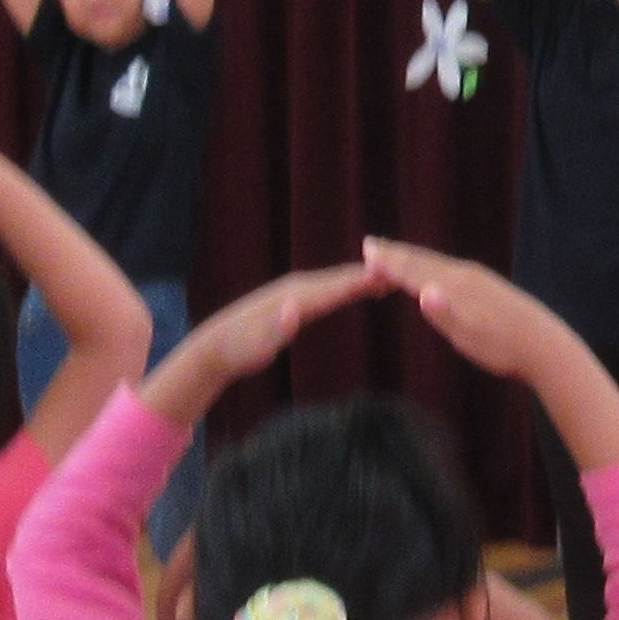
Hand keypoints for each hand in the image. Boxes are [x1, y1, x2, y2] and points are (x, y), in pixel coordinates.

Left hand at [179, 261, 387, 389]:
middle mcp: (296, 287)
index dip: (362, 280)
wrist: (214, 347)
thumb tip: (295, 310)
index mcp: (293, 297)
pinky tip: (358, 289)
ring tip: (390, 276)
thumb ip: (277, 329)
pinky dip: (346, 287)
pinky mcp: (293, 301)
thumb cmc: (239, 350)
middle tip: (404, 269)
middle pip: (339, 278)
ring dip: (361, 278)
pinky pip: (327, 290)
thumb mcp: (256, 345)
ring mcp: (294, 292)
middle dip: (370, 274)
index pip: (334, 286)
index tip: (391, 275)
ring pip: (334, 281)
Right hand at [362, 243, 569, 378]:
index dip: (389, 262)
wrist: (545, 347)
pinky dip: (432, 269)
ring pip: (437, 264)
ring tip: (397, 255)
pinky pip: (451, 271)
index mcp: (456, 285)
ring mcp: (480, 280)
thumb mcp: (470, 336)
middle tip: (371, 245)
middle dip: (396, 254)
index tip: (366, 250)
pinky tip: (435, 277)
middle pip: (423, 261)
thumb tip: (422, 291)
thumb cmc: (503, 347)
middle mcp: (466, 275)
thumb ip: (444, 313)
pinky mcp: (490, 288)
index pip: (414, 270)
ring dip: (413, 259)